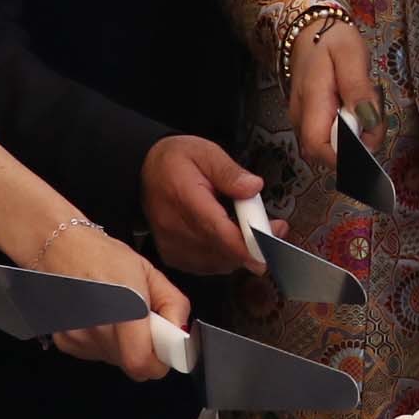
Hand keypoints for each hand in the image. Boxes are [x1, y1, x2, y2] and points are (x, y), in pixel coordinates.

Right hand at [34, 216, 190, 381]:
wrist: (60, 248)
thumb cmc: (105, 256)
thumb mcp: (150, 273)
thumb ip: (173, 304)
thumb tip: (180, 333)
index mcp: (124, 309)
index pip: (141, 363)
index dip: (159, 363)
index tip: (165, 349)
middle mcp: (98, 328)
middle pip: (132, 365)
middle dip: (145, 349)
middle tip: (142, 323)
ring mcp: (78, 338)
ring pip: (115, 360)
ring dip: (124, 346)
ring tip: (118, 315)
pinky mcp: (66, 342)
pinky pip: (96, 354)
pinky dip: (104, 343)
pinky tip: (99, 318)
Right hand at [142, 134, 267, 274]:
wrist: (144, 171)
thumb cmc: (176, 161)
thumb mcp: (206, 152)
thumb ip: (230, 172)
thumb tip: (254, 187)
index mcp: (184, 199)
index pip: (219, 231)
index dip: (247, 244)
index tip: (271, 246)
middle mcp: (174, 227)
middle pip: (223, 251)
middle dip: (255, 243)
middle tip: (274, 227)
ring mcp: (172, 245)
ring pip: (219, 263)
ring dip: (241, 251)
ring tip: (252, 227)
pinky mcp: (173, 256)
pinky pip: (208, 266)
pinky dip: (225, 256)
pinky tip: (230, 238)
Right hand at [287, 22, 371, 186]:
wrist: (309, 29)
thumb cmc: (331, 40)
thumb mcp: (351, 56)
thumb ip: (358, 89)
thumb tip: (368, 122)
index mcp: (311, 103)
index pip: (319, 148)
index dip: (346, 158)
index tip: (370, 147)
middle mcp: (302, 118)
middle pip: (328, 152)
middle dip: (358, 145)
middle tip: (374, 117)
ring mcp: (304, 120)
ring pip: (331, 146)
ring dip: (355, 137)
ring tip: (365, 107)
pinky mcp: (310, 119)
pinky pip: (330, 136)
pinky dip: (348, 129)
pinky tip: (355, 110)